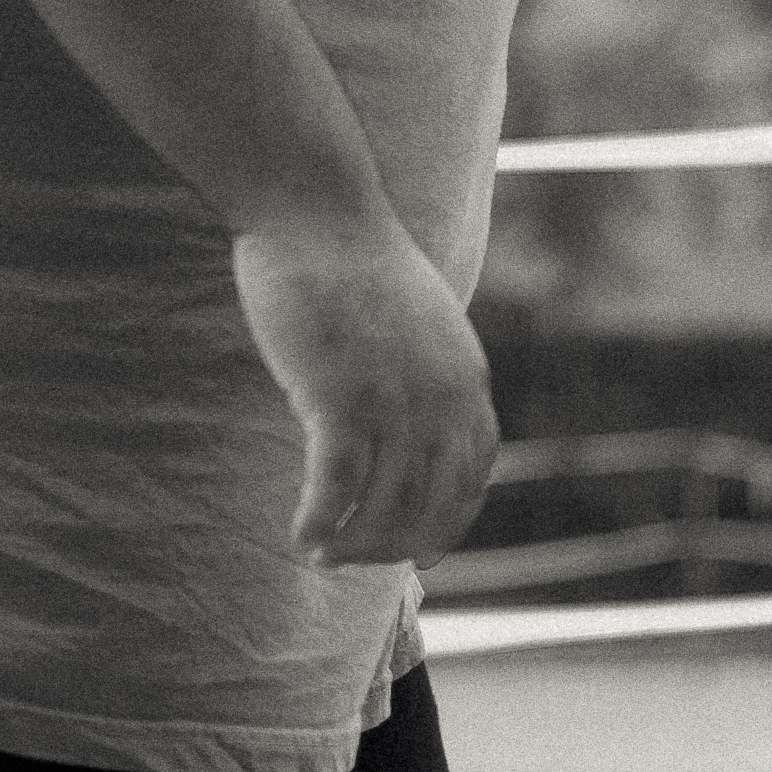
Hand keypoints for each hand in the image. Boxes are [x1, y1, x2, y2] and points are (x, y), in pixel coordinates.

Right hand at [230, 217, 500, 567]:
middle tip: (354, 559)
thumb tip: (417, 427)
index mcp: (467, 384)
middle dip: (394, 545)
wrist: (317, 212)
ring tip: (323, 554)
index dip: (444, 524)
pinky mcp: (338, 397)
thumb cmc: (355, 267)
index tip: (416, 551)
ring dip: (353, 543)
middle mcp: (441, 401)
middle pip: (430, 505)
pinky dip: (321, 522)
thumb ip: (431, 378)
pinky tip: (301, 538)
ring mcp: (393, 401)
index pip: (470, 479)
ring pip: (384, 505)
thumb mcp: (421, 327)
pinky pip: (336, 485)